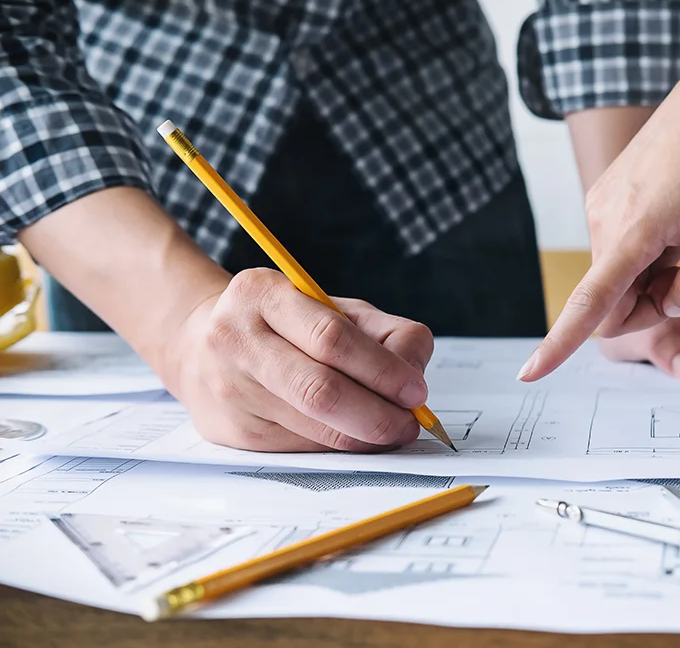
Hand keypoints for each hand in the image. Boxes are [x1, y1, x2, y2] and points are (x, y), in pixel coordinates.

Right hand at [167, 268, 433, 452]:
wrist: (198, 346)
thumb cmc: (282, 325)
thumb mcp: (329, 307)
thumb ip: (381, 331)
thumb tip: (415, 372)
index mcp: (262, 294)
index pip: (332, 338)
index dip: (382, 370)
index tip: (416, 391)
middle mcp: (236, 339)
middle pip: (320, 390)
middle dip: (377, 415)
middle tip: (409, 424)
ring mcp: (229, 389)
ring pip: (313, 428)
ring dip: (364, 436)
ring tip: (390, 430)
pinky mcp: (232, 432)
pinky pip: (301, 448)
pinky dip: (337, 445)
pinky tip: (351, 435)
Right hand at [519, 34, 679, 381]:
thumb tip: (663, 305)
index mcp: (633, 228)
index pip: (591, 301)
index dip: (560, 344)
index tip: (528, 374)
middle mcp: (602, 219)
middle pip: (613, 302)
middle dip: (649, 303)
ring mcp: (597, 209)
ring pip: (616, 279)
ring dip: (651, 276)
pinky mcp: (601, 202)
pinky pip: (617, 254)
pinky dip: (644, 256)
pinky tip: (671, 222)